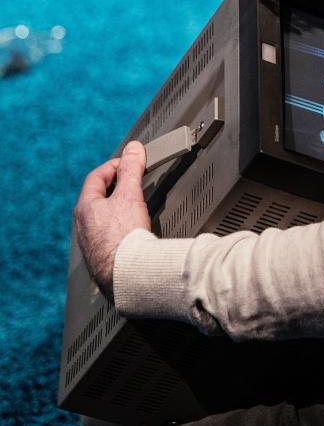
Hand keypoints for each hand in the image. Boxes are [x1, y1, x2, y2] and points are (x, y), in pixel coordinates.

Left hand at [74, 141, 150, 302]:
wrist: (128, 276)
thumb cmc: (125, 237)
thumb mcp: (130, 195)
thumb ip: (131, 169)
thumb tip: (133, 149)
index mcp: (85, 208)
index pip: (96, 177)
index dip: (114, 166)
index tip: (130, 162)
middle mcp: (84, 226)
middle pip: (99, 197)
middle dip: (117, 186)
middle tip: (134, 181)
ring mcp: (92, 244)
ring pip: (104, 218)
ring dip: (119, 208)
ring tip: (137, 206)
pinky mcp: (103, 259)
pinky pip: (110, 235)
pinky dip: (122, 227)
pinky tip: (134, 232)